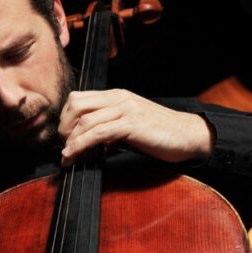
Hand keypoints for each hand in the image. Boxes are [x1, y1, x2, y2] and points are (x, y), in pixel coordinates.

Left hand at [58, 89, 214, 166]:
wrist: (188, 135)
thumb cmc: (160, 133)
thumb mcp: (130, 126)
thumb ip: (110, 130)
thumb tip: (93, 143)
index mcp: (117, 96)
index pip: (79, 98)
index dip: (65, 118)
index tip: (64, 137)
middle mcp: (119, 98)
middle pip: (76, 105)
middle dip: (63, 128)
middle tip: (63, 146)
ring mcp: (125, 110)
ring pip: (84, 120)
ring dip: (69, 141)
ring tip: (65, 156)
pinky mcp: (131, 125)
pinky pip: (97, 134)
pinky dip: (80, 146)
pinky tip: (73, 156)